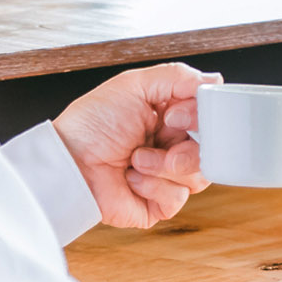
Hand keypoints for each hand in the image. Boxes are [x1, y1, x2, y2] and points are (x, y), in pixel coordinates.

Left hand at [52, 63, 214, 229]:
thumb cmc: (91, 123)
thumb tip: (214, 80)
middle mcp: (171, 146)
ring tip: (136, 159)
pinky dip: (155, 187)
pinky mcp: (158, 204)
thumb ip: (177, 77)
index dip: (200, 117)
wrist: (67, 162)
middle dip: (188, 146)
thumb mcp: (133, 85)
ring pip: (199, 175)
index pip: (208, 118)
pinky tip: (132, 178)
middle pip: (210, 149)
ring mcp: (166, 176)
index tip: (175, 114)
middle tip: (163, 134)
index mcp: (169, 117)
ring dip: (166, 165)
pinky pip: (178, 198)